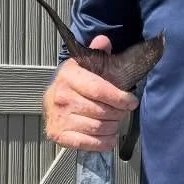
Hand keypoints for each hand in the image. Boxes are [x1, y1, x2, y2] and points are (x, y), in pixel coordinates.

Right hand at [42, 35, 137, 152]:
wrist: (51, 98)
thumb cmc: (74, 82)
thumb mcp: (85, 64)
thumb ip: (97, 52)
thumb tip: (103, 40)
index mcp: (69, 77)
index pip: (99, 90)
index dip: (120, 98)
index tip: (132, 101)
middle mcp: (61, 97)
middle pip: (102, 111)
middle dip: (119, 113)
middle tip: (122, 112)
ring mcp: (58, 118)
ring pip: (98, 128)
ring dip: (113, 127)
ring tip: (115, 122)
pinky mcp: (58, 134)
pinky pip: (87, 143)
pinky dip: (104, 143)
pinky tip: (109, 137)